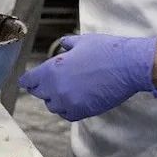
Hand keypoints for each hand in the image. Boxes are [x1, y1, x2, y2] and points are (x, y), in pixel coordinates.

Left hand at [18, 33, 156, 120]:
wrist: (128, 66)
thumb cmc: (105, 50)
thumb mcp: (81, 42)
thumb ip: (67, 45)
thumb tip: (63, 45)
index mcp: (52, 70)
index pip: (29, 81)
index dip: (28, 80)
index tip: (28, 80)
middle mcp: (57, 88)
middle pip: (40, 94)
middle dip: (42, 88)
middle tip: (47, 83)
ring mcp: (70, 102)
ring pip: (53, 106)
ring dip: (55, 99)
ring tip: (63, 91)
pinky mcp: (84, 111)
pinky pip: (67, 115)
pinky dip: (67, 109)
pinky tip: (73, 101)